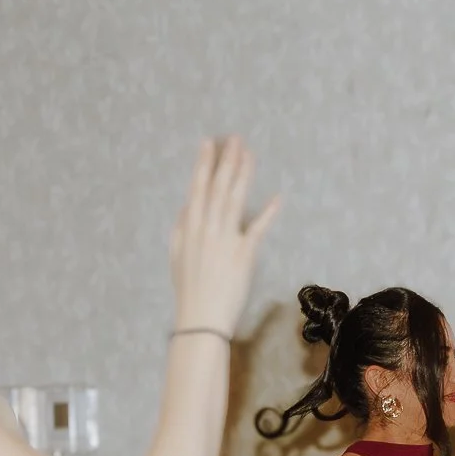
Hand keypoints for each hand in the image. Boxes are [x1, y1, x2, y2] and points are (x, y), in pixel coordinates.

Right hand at [170, 137, 280, 334]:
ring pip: (235, 198)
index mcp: (189, 226)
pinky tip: (277, 198)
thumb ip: (181, 228)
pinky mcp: (244, 253)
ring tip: (249, 154)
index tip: (209, 142)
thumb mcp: (177, 255)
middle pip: (218, 186)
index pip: (197, 186)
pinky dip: (268, 212)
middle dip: (227, 160)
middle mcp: (206, 227)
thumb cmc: (189, 289)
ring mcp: (226, 238)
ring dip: (243, 174)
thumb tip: (187, 207)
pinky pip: (258, 228)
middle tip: (235, 138)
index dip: (204, 163)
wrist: (201, 317)